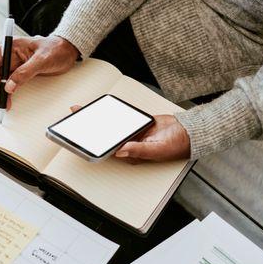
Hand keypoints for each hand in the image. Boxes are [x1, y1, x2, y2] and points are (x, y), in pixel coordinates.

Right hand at [0, 35, 78, 108]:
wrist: (68, 52)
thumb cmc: (56, 49)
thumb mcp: (42, 60)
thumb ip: (24, 72)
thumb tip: (10, 86)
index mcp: (11, 46)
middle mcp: (10, 55)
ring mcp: (14, 64)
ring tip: (4, 102)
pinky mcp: (20, 73)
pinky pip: (8, 83)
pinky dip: (7, 92)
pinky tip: (9, 99)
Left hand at [67, 105, 190, 162]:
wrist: (187, 131)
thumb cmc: (175, 145)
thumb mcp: (156, 149)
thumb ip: (138, 149)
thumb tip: (120, 150)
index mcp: (131, 153)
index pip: (107, 149)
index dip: (92, 144)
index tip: (78, 138)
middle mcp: (129, 144)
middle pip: (105, 136)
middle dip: (90, 129)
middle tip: (74, 119)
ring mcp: (132, 133)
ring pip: (111, 127)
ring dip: (98, 119)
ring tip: (82, 112)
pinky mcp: (136, 123)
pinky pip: (121, 118)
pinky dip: (111, 114)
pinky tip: (101, 110)